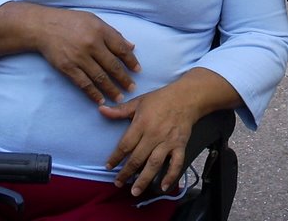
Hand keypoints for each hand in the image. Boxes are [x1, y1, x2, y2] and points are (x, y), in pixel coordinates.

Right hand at [33, 8, 140, 104]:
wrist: (44, 26)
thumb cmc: (72, 22)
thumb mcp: (94, 20)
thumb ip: (113, 34)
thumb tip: (131, 46)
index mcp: (100, 31)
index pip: (121, 49)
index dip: (131, 61)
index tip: (138, 70)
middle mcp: (91, 44)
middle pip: (112, 65)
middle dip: (124, 79)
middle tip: (132, 88)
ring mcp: (79, 57)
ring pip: (99, 77)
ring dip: (111, 89)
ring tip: (119, 98)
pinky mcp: (67, 67)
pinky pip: (83, 83)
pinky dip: (93, 93)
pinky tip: (100, 100)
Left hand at [99, 80, 200, 195]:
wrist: (187, 97)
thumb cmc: (160, 99)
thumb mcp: (139, 102)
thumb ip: (120, 110)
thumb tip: (101, 109)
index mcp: (142, 124)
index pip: (125, 145)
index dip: (115, 157)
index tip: (108, 166)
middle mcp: (154, 135)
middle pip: (137, 158)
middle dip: (126, 172)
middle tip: (118, 183)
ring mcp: (168, 142)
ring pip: (154, 164)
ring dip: (144, 179)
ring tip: (135, 191)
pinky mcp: (180, 145)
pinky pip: (176, 163)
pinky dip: (170, 175)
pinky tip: (164, 186)